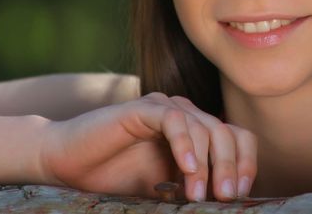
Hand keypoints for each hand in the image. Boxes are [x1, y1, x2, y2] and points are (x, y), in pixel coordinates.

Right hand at [38, 93, 256, 201]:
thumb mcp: (162, 192)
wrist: (65, 165)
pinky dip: (184, 144)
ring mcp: (164, 108)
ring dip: (206, 165)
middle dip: (231, 168)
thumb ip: (191, 191)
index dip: (246, 164)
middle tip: (226, 198)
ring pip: (205, 127)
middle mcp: (184, 116)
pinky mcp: (143, 108)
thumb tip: (225, 207)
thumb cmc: (113, 180)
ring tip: (197, 195)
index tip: (241, 196)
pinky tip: (185, 170)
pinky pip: (174, 119)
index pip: (237, 138)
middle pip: (227, 133)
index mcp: (195, 133)